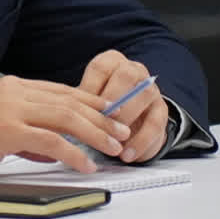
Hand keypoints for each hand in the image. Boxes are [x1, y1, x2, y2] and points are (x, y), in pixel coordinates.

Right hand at [0, 73, 130, 181]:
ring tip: (111, 147)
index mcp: (12, 88)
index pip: (62, 92)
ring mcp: (9, 109)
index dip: (92, 104)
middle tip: (121, 132)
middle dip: (101, 118)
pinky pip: (50, 140)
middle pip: (70, 101)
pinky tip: (84, 164)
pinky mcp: (5, 130)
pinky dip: (72, 152)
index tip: (112, 117)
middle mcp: (13, 93)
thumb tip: (55, 147)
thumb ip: (27, 133)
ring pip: (66, 116)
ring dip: (94, 133)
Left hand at [76, 49, 168, 164]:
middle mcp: (133, 70)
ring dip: (126, 121)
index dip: (89, 89)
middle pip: (125, 77)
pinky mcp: (161, 109)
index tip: (77, 111)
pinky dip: (140, 141)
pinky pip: (155, 123)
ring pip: (143, 96)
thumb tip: (57, 120)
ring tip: (112, 143)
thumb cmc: (100, 107)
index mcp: (111, 63)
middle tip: (96, 126)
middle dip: (110, 103)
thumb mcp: (86, 101)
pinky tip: (126, 155)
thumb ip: (76, 105)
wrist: (128, 119)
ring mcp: (150, 88)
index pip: (100, 68)